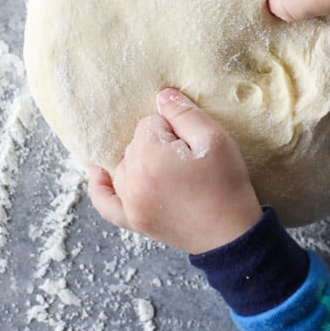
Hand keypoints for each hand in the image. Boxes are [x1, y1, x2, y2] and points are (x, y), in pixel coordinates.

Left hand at [87, 88, 262, 254]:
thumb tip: (162, 96)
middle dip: (160, 145)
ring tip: (171, 173)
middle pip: (135, 143)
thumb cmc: (226, 185)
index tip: (193, 146)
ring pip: (124, 165)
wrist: (232, 235)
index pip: (151, 122)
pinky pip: (104, 201)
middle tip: (188, 162)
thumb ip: (184, 113)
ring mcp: (129, 203)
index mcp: (149, 156)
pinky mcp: (133, 221)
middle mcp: (132, 180)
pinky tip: (97, 172)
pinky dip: (99, 186)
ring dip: (142, 162)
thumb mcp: (215, 139)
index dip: (176, 129)